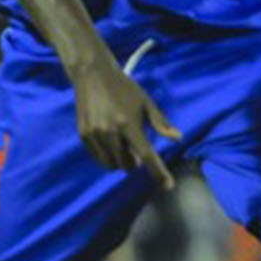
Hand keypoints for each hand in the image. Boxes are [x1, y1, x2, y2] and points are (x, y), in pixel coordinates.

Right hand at [69, 57, 179, 189]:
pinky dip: (107, 156)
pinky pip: (98, 157)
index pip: (147, 156)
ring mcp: (94, 134)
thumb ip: (161, 122)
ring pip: (111, 164)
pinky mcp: (83, 134)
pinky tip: (110, 143)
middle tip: (137, 150)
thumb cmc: (125, 88)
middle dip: (135, 163)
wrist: (92, 74)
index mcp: (129, 124)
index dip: (159, 173)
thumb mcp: (147, 102)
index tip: (168, 186)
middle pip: (127, 165)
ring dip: (121, 161)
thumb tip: (177, 138)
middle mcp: (110, 132)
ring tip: (123, 147)